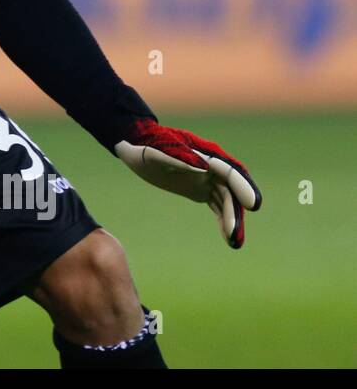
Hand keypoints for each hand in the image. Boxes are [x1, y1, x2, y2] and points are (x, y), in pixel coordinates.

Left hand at [114, 119, 261, 248]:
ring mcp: (208, 178)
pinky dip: (223, 220)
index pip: (230, 172)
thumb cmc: (146, 144)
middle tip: (236, 236)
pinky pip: (217, 205)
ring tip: (235, 244)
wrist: (135, 145)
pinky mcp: (200, 188)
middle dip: (236, 213)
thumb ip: (179, 158)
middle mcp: (212, 166)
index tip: (253, 206)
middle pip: (231, 191)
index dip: (243, 188)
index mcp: (205, 154)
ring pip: (227, 201)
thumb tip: (205, 167)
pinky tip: (229, 238)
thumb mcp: (157, 152)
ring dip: (232, 221)